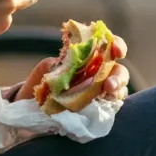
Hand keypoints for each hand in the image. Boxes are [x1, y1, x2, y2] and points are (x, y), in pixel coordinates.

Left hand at [14, 34, 130, 101]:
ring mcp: (101, 92)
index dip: (117, 45)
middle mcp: (100, 74)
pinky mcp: (99, 110)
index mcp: (90, 58)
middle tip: (109, 84)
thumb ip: (54, 65)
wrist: (35, 107)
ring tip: (108, 94)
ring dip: (118, 91)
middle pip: (119, 71)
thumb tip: (58, 66)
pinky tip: (105, 105)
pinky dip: (110, 105)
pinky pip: (111, 107)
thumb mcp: (45, 69)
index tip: (116, 50)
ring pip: (120, 90)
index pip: (109, 47)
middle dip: (118, 76)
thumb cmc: (44, 82)